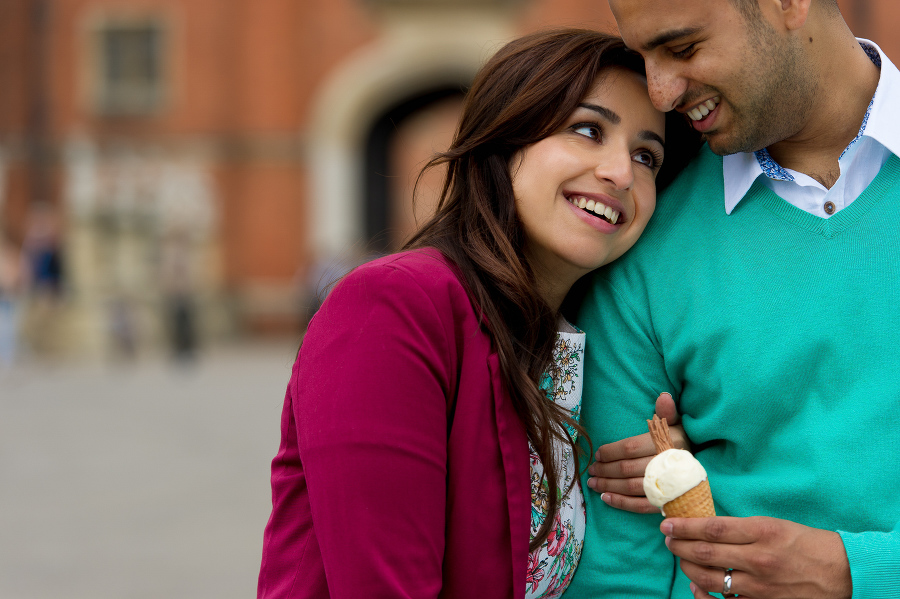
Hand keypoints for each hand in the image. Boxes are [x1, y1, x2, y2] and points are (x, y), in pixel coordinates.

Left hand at [586, 392, 687, 512]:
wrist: (699, 471)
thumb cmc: (682, 443)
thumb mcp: (677, 424)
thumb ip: (667, 412)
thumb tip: (663, 396)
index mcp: (667, 443)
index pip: (631, 448)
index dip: (611, 451)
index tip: (597, 453)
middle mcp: (666, 465)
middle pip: (627, 469)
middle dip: (605, 469)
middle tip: (591, 470)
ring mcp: (667, 486)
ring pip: (631, 487)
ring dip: (608, 486)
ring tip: (592, 483)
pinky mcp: (666, 503)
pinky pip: (640, 506)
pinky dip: (621, 503)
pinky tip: (605, 498)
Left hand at [662, 516, 851, 598]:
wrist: (843, 572)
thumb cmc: (808, 544)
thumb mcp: (775, 525)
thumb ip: (742, 529)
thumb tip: (706, 529)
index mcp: (762, 532)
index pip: (711, 528)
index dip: (684, 526)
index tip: (667, 524)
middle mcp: (759, 558)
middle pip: (705, 553)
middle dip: (679, 545)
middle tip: (668, 540)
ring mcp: (760, 586)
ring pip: (709, 579)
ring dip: (687, 567)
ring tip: (680, 558)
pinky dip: (705, 595)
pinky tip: (696, 585)